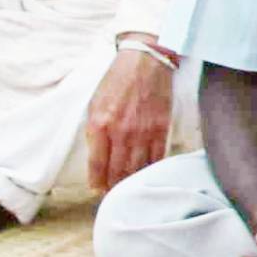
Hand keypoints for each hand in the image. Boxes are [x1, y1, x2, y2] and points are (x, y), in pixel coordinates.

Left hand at [78, 41, 176, 192]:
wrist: (146, 61)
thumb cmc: (117, 80)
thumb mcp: (95, 102)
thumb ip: (95, 130)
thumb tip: (98, 156)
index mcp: (100, 124)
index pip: (97, 165)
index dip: (97, 182)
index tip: (97, 189)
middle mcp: (121, 132)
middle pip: (117, 172)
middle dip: (113, 188)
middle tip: (112, 195)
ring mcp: (143, 132)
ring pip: (137, 169)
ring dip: (131, 182)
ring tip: (127, 189)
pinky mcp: (161, 129)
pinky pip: (156, 158)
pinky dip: (150, 170)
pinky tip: (146, 175)